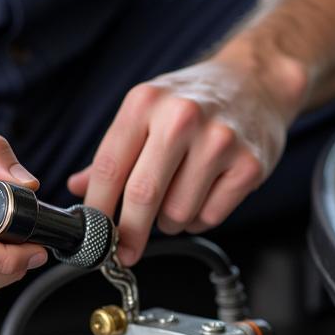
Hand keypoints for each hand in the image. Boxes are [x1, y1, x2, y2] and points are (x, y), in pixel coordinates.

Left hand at [67, 55, 304, 264]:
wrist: (255, 82)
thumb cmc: (192, 102)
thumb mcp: (146, 112)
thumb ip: (112, 153)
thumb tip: (78, 188)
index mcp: (145, 102)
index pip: (110, 168)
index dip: (97, 210)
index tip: (92, 237)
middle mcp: (182, 117)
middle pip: (143, 195)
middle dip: (129, 233)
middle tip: (125, 252)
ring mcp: (219, 141)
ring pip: (177, 213)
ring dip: (169, 222)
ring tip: (176, 200)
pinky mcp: (249, 165)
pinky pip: (209, 217)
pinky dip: (199, 219)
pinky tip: (201, 197)